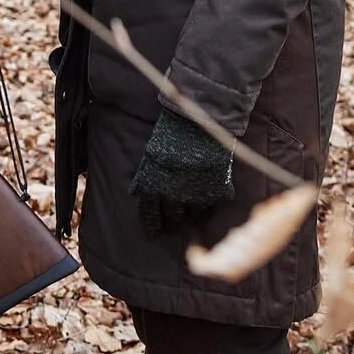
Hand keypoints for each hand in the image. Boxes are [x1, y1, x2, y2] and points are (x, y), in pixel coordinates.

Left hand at [129, 109, 233, 236]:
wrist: (202, 121)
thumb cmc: (172, 132)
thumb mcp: (151, 153)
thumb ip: (144, 176)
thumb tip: (135, 194)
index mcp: (153, 186)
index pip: (149, 214)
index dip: (151, 224)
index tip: (153, 232)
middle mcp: (174, 196)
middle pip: (173, 219)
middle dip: (172, 222)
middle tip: (173, 224)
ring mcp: (198, 196)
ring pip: (193, 216)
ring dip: (190, 213)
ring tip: (190, 211)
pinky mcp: (218, 193)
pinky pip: (213, 207)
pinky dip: (209, 204)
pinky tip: (208, 198)